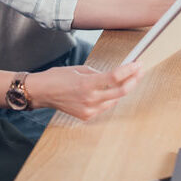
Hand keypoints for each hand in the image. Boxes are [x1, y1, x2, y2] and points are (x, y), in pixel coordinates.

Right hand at [27, 62, 142, 120]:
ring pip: (114, 100)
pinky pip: (104, 106)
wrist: (41, 93)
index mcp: (86, 84)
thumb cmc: (56, 78)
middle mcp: (89, 99)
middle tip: (139, 72)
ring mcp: (89, 110)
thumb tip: (112, 76)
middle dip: (133, 80)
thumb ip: (97, 73)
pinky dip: (109, 98)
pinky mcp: (87, 116)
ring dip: (121, 90)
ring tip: (126, 80)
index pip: (115, 77)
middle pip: (120, 91)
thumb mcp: (78, 69)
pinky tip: (109, 91)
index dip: (129, 70)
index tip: (137, 64)